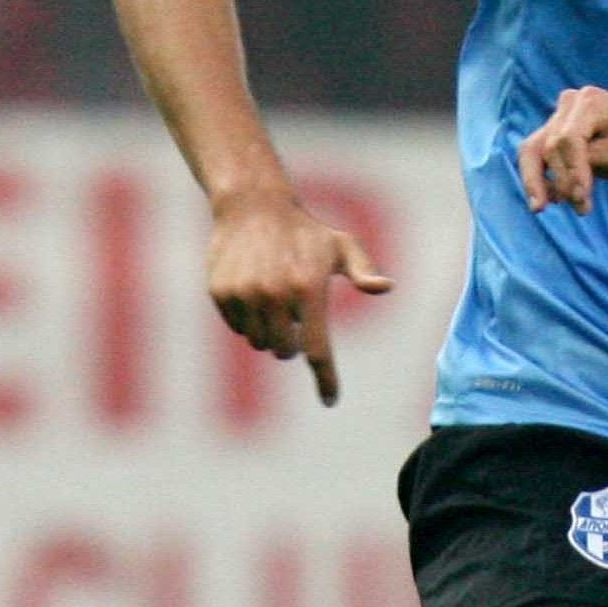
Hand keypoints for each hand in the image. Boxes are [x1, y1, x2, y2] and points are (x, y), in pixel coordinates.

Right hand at [206, 190, 390, 406]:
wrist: (253, 206)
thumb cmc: (306, 230)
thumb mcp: (341, 245)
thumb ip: (363, 270)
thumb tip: (385, 287)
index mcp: (308, 289)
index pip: (317, 349)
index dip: (325, 379)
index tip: (330, 400)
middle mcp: (275, 296)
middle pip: (285, 351)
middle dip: (293, 343)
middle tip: (295, 315)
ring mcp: (245, 295)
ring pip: (259, 343)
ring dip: (270, 333)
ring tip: (275, 298)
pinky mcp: (221, 294)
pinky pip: (238, 328)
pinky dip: (248, 320)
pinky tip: (254, 290)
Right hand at [518, 87, 607, 214]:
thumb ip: (590, 164)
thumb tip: (554, 187)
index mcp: (591, 102)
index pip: (567, 140)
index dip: (571, 172)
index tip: (583, 200)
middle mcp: (570, 103)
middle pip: (548, 147)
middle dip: (560, 183)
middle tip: (582, 209)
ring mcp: (561, 114)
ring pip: (533, 150)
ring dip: (540, 183)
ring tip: (547, 208)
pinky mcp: (557, 129)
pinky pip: (538, 154)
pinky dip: (542, 178)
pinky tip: (550, 199)